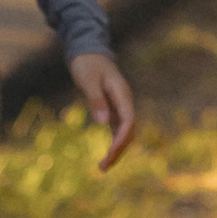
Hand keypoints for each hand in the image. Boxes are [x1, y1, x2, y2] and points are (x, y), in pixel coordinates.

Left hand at [70, 51, 136, 170]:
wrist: (88, 50)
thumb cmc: (88, 63)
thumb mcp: (89, 80)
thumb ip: (95, 100)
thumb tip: (102, 123)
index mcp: (122, 95)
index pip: (128, 122)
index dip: (121, 140)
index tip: (109, 154)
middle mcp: (124, 102)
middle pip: (128, 131)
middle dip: (119, 150)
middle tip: (103, 167)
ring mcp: (119, 105)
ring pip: (124, 132)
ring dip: (117, 149)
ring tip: (103, 166)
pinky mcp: (112, 107)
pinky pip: (117, 128)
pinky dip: (113, 141)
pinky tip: (107, 153)